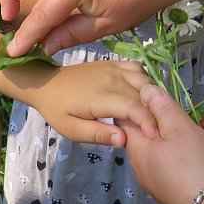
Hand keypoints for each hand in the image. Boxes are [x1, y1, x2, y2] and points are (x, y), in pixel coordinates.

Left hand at [26, 60, 155, 146]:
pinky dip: (145, 80)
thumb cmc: (58, 110)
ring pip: (144, 79)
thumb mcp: (72, 129)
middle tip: (158, 129)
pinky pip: (137, 68)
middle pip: (143, 94)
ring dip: (152, 96)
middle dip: (155, 112)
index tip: (155, 136)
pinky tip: (142, 94)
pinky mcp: (113, 63)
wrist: (46, 83)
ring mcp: (113, 68)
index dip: (148, 122)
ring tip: (152, 113)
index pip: (134, 108)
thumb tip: (123, 140)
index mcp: (101, 96)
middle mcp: (111, 78)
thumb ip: (98, 135)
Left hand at [116, 85, 203, 203]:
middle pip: (150, 131)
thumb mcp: (179, 127)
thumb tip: (144, 90)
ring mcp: (157, 179)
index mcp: (137, 147)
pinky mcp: (173, 188)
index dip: (142, 100)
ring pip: (168, 145)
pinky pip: (177, 161)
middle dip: (171, 116)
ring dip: (186, 130)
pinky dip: (190, 149)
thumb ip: (161, 107)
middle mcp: (142, 165)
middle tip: (192, 109)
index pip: (127, 117)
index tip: (161, 90)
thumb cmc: (194, 163)